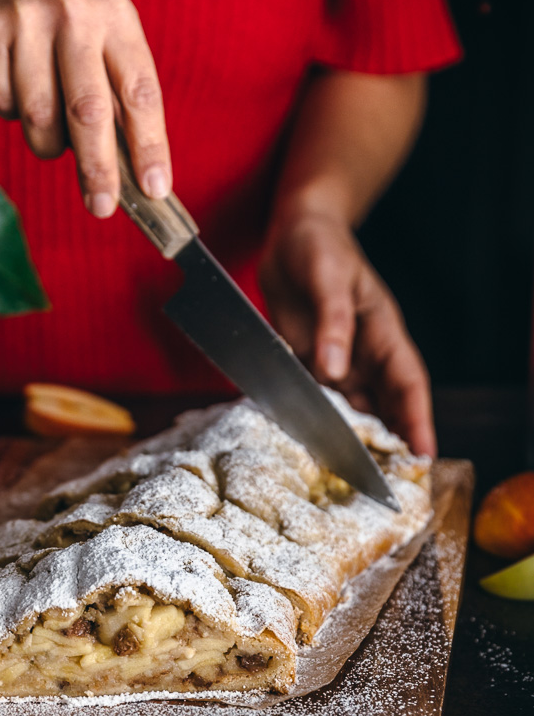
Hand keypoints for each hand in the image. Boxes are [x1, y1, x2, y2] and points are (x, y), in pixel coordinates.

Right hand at [0, 0, 170, 216]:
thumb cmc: (62, 32)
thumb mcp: (100, 46)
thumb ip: (118, 103)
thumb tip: (137, 180)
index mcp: (116, 16)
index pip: (140, 92)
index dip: (150, 145)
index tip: (155, 189)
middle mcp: (76, 11)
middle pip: (89, 110)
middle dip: (97, 167)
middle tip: (102, 207)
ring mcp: (27, 18)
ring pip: (39, 117)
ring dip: (45, 141)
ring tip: (47, 123)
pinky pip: (2, 104)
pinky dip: (9, 111)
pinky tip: (13, 82)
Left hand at [258, 210, 435, 457]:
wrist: (291, 232)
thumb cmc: (319, 246)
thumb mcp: (328, 279)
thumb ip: (332, 325)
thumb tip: (335, 369)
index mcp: (382, 331)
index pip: (408, 383)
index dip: (418, 420)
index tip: (425, 454)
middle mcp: (364, 352)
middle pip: (384, 405)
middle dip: (389, 442)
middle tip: (388, 483)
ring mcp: (337, 358)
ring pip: (350, 407)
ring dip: (350, 438)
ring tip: (348, 476)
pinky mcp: (308, 360)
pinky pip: (315, 397)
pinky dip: (313, 420)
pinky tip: (307, 444)